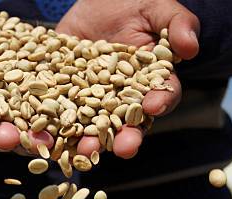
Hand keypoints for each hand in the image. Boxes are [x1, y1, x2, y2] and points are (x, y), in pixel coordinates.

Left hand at [57, 0, 199, 157]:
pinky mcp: (60, 96)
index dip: (160, 102)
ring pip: (88, 129)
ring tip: (81, 150)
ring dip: (85, 143)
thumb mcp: (157, 9)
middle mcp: (121, 102)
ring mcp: (89, 102)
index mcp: (150, 85)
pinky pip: (54, 115)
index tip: (155, 106)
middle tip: (123, 149)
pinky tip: (40, 136)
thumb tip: (190, 46)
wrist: (98, 3)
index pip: (161, 97)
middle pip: (125, 125)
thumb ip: (176, 25)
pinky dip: (46, 127)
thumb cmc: (135, 6)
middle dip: (124, 138)